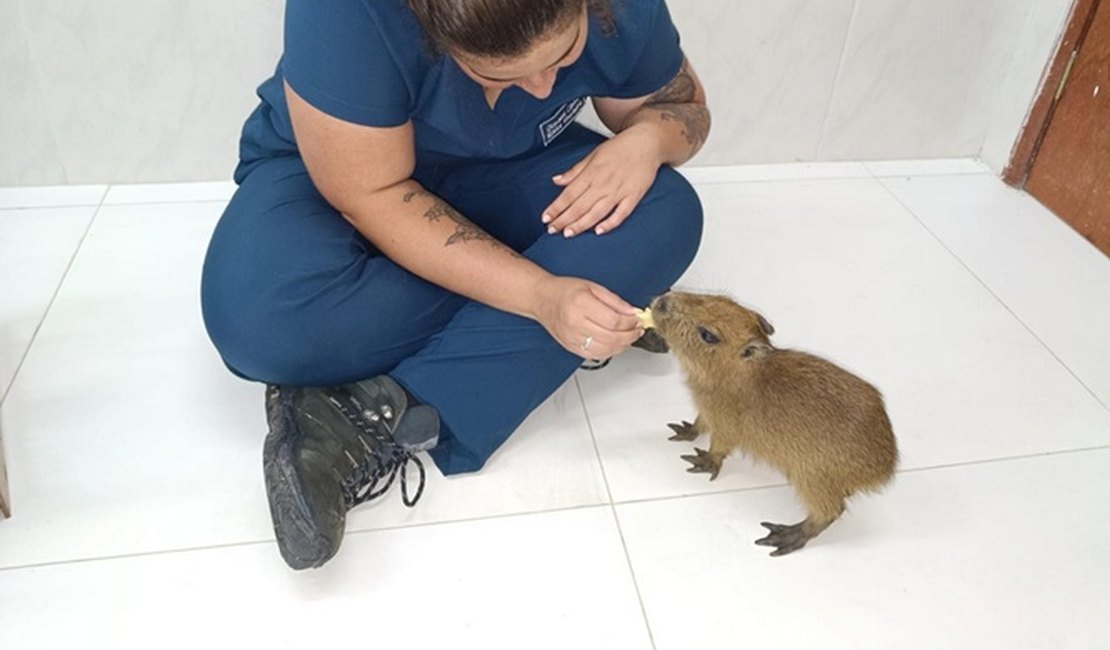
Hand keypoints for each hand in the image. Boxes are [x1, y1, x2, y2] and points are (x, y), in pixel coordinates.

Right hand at [532, 276, 643, 358]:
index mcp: (581, 304)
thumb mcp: (593, 287)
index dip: (630, 322)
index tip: (637, 319)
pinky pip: (595, 355)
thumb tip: (633, 312)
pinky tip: (615, 344)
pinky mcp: (571, 347)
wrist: (542, 299)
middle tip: (638, 329)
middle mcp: (575, 323)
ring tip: (629, 337)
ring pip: (605, 350)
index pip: (613, 320)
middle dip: (630, 335)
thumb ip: (614, 301)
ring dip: (622, 345)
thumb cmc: (564, 290)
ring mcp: (572, 338)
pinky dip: (610, 352)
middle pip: (611, 337)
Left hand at [542, 126, 662, 237]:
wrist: (647, 142)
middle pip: (580, 205)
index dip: (556, 207)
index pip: (569, 194)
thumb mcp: (593, 154)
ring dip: (581, 224)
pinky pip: (621, 213)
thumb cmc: (619, 148)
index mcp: (592, 172)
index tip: (545, 218)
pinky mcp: (634, 196)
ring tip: (568, 233)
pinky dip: (610, 223)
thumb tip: (556, 180)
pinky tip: (598, 231)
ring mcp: (619, 191)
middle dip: (564, 219)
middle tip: (552, 230)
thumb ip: (575, 171)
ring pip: (597, 212)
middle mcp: (604, 183)